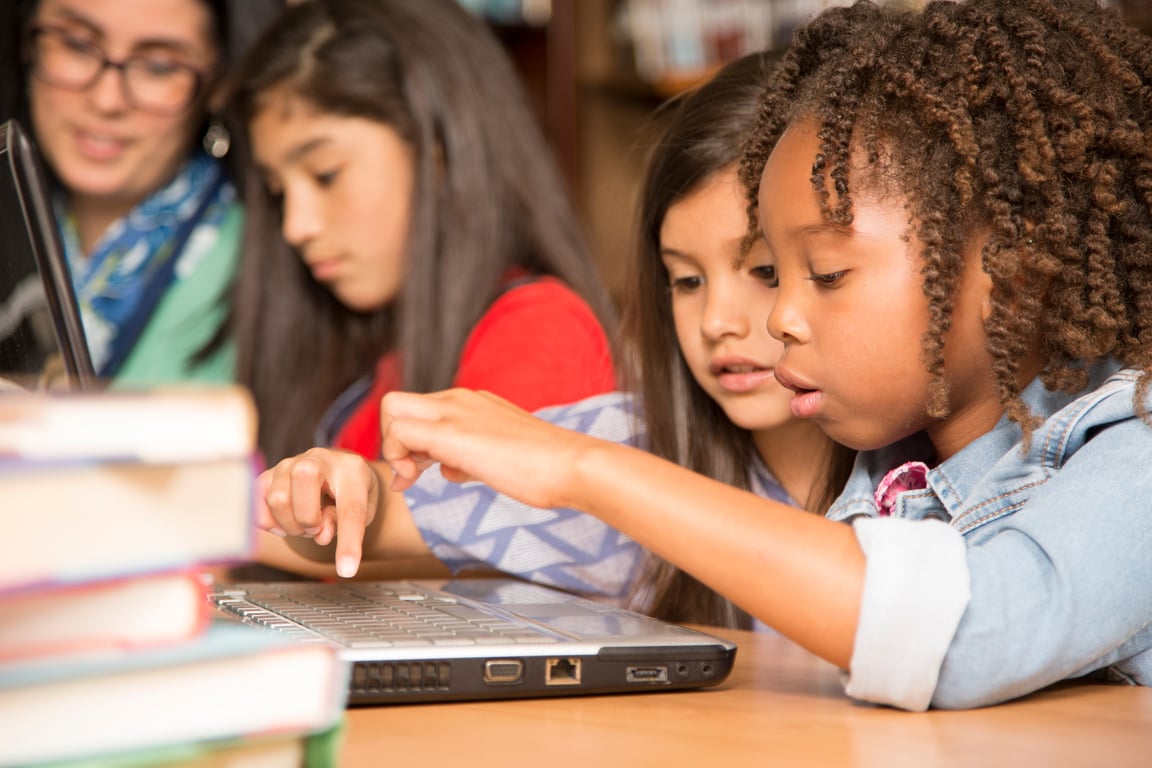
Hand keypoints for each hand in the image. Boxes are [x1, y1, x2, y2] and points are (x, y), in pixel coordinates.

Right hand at [256, 448, 379, 576]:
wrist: (335, 473)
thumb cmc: (350, 492)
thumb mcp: (362, 509)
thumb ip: (344, 523)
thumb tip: (321, 534)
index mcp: (351, 469)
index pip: (350, 508)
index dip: (348, 542)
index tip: (347, 570)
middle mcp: (317, 459)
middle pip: (304, 479)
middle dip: (309, 518)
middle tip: (317, 528)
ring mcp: (288, 465)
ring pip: (278, 498)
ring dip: (292, 525)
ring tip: (305, 524)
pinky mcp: (267, 476)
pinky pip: (256, 505)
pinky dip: (270, 523)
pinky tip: (285, 521)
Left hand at [380, 388, 591, 510]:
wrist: (571, 465)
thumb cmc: (544, 468)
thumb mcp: (500, 457)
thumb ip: (471, 458)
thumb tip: (449, 469)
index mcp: (474, 403)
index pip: (422, 410)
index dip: (412, 442)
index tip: (422, 471)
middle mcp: (461, 399)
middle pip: (398, 403)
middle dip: (394, 440)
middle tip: (411, 474)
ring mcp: (455, 412)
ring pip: (392, 408)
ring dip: (393, 447)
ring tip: (413, 479)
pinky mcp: (451, 432)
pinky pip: (399, 432)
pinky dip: (396, 457)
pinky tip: (415, 481)